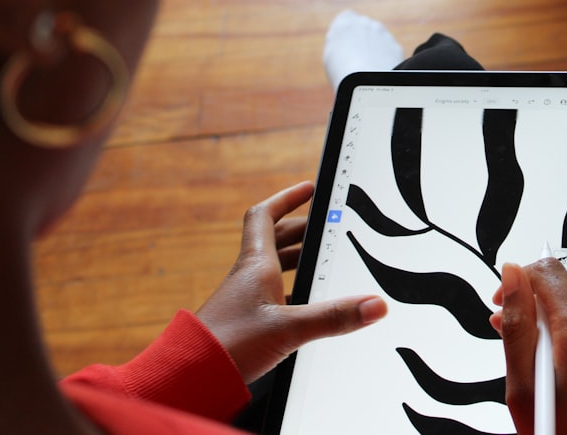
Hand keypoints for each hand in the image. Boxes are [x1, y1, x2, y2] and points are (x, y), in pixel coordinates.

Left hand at [197, 182, 386, 383]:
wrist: (191, 377)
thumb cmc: (229, 344)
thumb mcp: (290, 328)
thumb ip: (334, 317)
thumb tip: (375, 305)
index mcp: (255, 265)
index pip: (265, 216)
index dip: (287, 198)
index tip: (308, 189)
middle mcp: (247, 276)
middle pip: (274, 240)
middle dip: (302, 231)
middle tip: (326, 229)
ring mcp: (244, 298)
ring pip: (273, 267)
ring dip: (297, 260)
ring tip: (322, 262)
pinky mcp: (245, 321)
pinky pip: (271, 295)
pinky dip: (291, 291)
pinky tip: (305, 304)